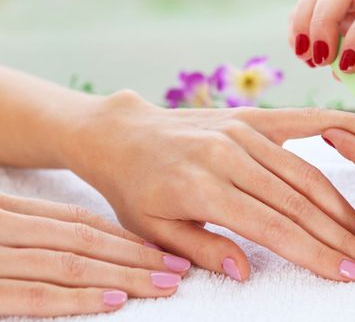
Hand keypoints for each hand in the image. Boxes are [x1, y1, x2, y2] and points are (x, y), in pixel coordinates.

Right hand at [0, 193, 190, 316]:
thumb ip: (31, 234)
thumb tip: (88, 252)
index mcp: (10, 212)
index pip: (77, 220)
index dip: (122, 237)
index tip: (160, 250)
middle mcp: (6, 228)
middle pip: (84, 239)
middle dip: (136, 256)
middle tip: (177, 268)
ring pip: (70, 263)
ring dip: (122, 275)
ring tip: (163, 284)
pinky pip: (36, 295)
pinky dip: (79, 298)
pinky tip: (116, 302)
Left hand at [65, 91, 354, 281]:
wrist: (124, 135)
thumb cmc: (135, 187)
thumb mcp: (153, 230)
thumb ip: (203, 249)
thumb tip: (247, 272)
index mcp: (204, 188)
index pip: (275, 228)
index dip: (316, 253)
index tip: (349, 273)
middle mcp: (229, 156)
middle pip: (300, 203)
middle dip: (342, 237)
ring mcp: (243, 132)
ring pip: (306, 173)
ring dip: (344, 206)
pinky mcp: (250, 117)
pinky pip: (302, 121)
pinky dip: (339, 126)